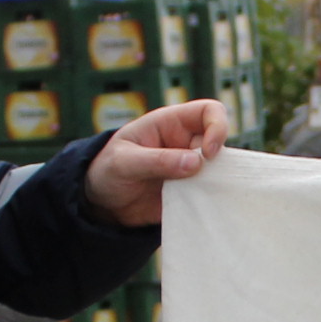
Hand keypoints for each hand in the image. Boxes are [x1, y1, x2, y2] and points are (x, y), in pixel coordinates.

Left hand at [84, 98, 232, 227]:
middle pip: (219, 146)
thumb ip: (157, 160)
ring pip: (218, 173)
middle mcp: (186, 144)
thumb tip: (196, 163)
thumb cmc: (108, 170)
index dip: (217, 127)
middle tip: (199, 182)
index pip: (208, 112)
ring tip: (194, 198)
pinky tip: (196, 210)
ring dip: (214, 185)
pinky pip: (208, 195)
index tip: (209, 153)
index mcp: (171, 124)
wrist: (101, 203)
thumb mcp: (124, 162)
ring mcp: (189, 170)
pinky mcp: (189, 193)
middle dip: (216, 165)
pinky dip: (209, 202)